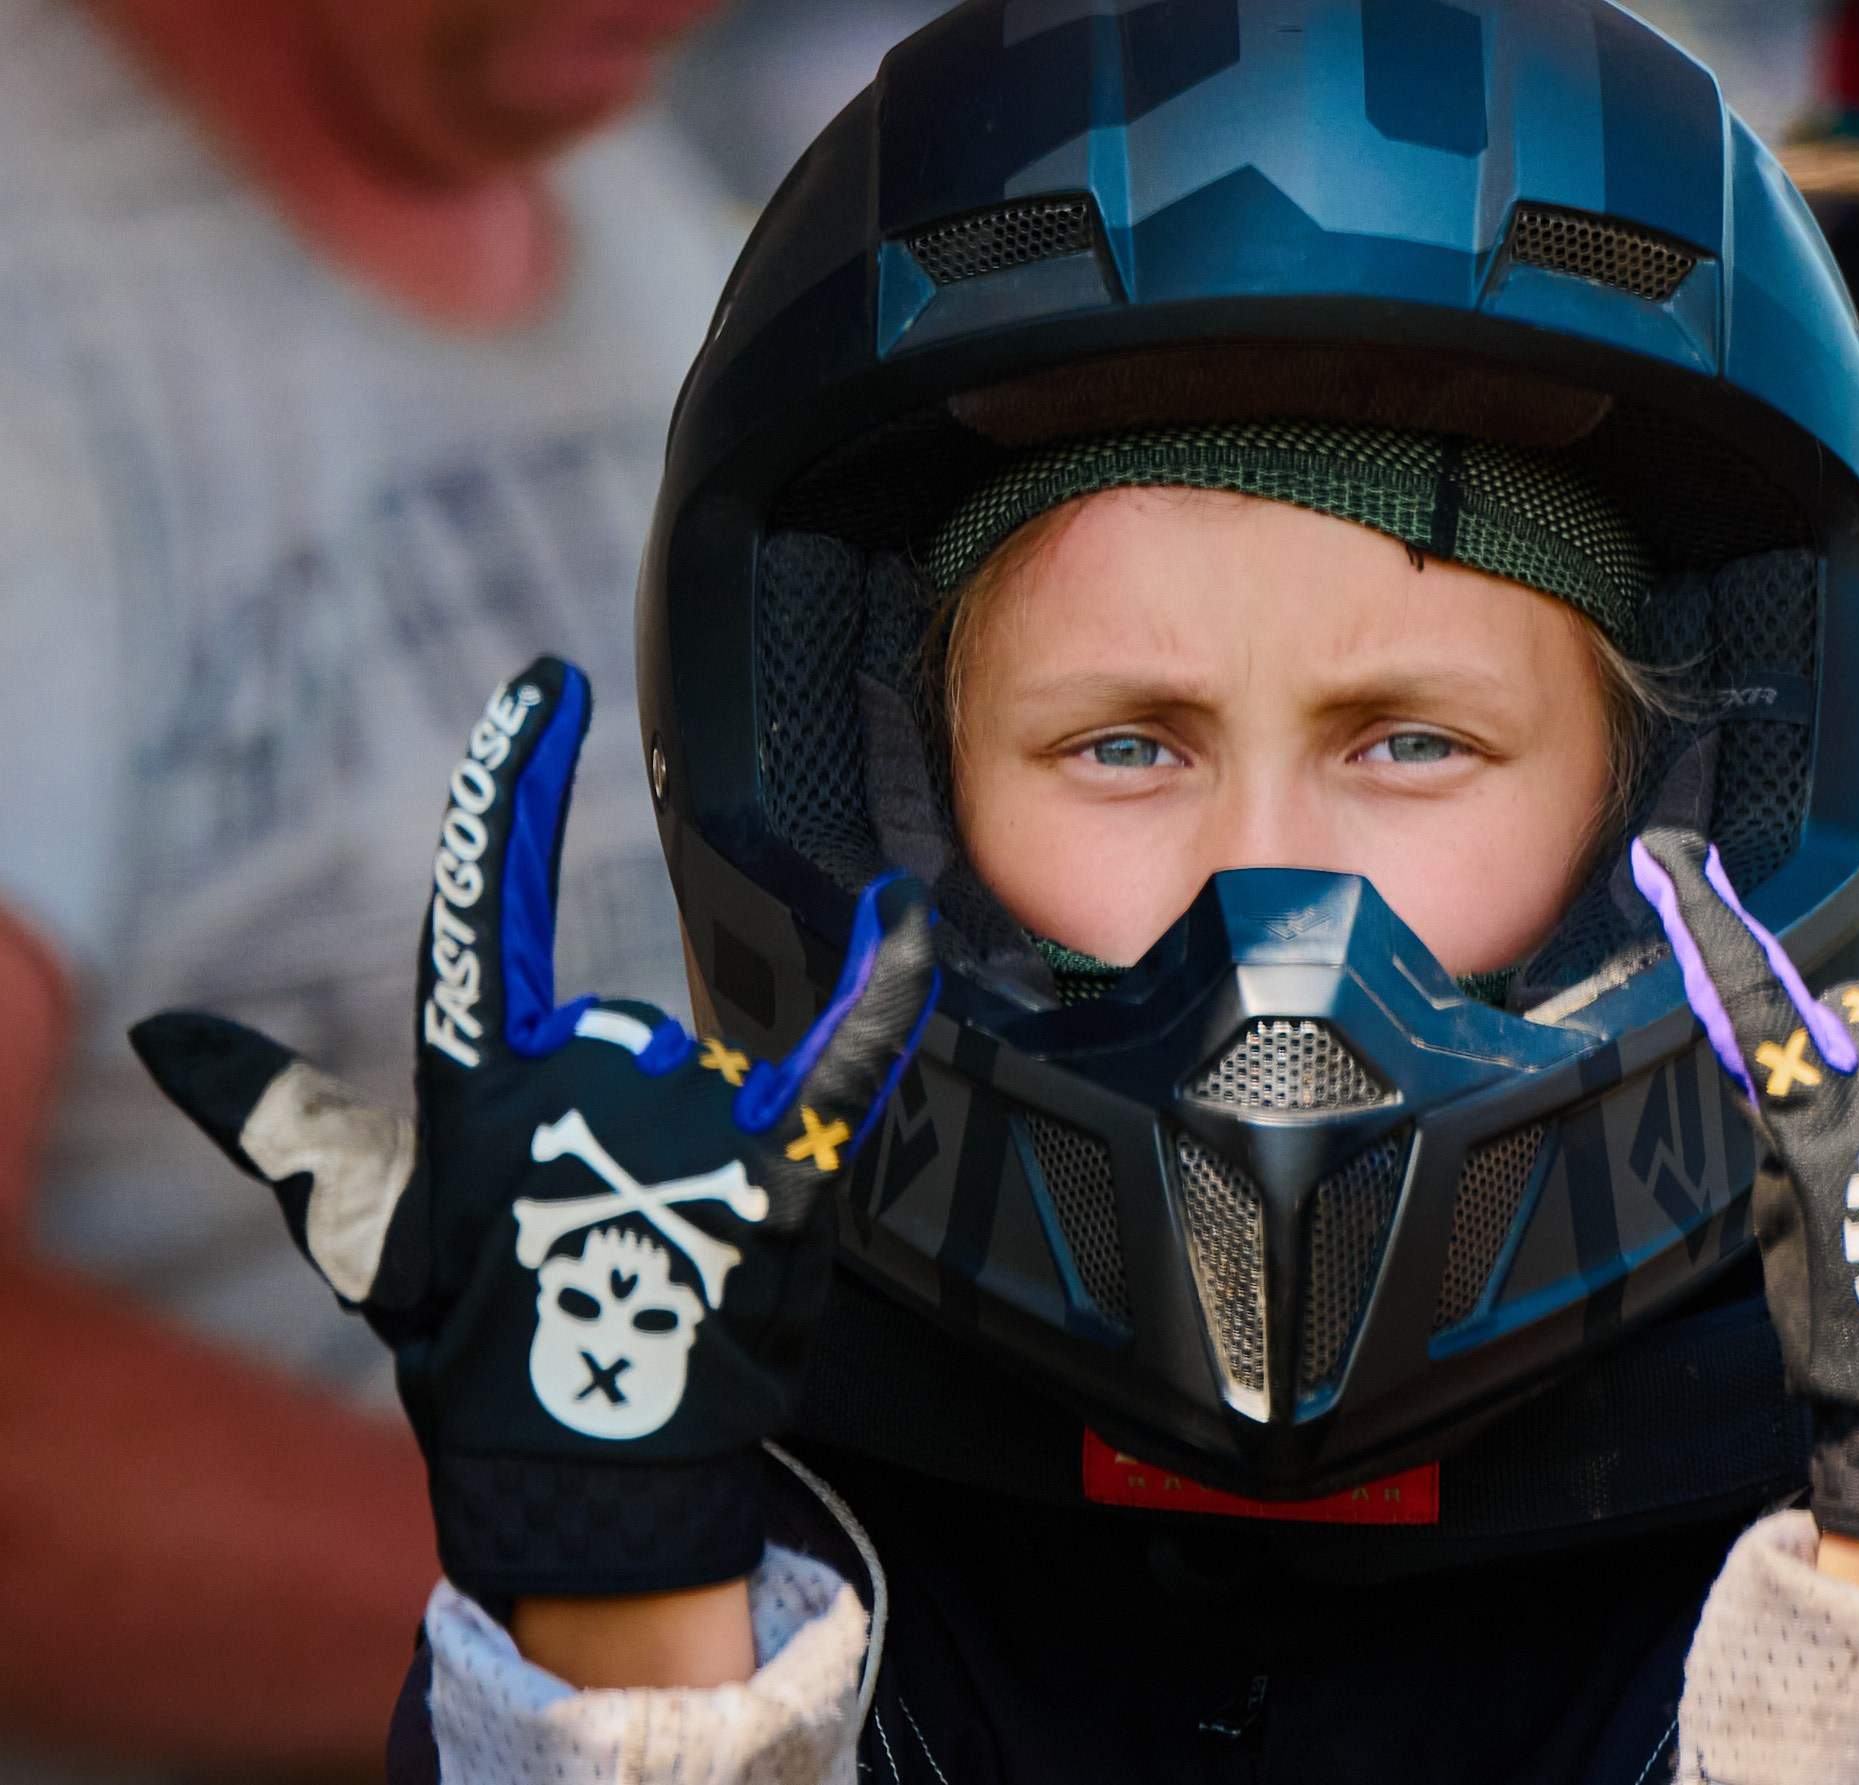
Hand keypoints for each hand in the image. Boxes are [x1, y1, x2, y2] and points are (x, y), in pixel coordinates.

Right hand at [130, 657, 936, 1604]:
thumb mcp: (364, 1229)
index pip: (476, 903)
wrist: (588, 1472)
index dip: (504, 788)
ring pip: (698, 1077)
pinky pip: (843, 1062)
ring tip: (653, 1257)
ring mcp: (680, 1132)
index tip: (544, 690)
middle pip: (612, 1038)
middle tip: (584, 1235)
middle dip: (604, 1126)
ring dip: (680, 1153)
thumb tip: (166, 1034)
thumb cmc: (473, 1347)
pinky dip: (885, 989)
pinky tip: (906, 920)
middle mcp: (575, 1088)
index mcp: (474, 1088)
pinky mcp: (778, 1182)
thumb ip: (279, 1116)